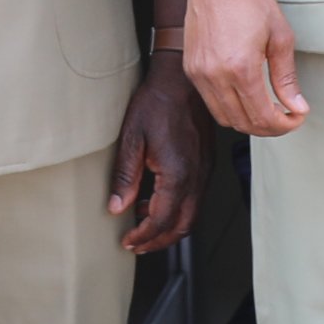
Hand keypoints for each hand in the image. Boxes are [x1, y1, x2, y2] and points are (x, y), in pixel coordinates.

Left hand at [108, 58, 206, 251]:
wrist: (182, 79)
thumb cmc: (158, 102)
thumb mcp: (132, 138)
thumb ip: (125, 176)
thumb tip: (117, 207)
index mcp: (178, 173)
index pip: (162, 220)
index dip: (144, 236)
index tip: (128, 241)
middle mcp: (197, 176)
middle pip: (182, 225)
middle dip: (159, 240)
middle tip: (137, 244)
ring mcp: (205, 170)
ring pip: (192, 214)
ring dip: (169, 227)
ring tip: (144, 226)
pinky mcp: (206, 164)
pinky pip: (196, 198)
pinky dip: (178, 210)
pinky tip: (158, 202)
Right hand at [184, 0, 303, 137]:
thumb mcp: (280, 36)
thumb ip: (287, 77)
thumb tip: (296, 106)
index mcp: (240, 67)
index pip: (262, 116)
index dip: (284, 125)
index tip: (297, 117)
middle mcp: (215, 75)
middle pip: (242, 123)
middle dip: (269, 128)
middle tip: (287, 118)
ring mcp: (199, 74)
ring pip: (224, 118)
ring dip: (248, 122)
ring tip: (269, 111)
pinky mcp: (190, 69)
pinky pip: (211, 102)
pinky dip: (230, 108)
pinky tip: (247, 97)